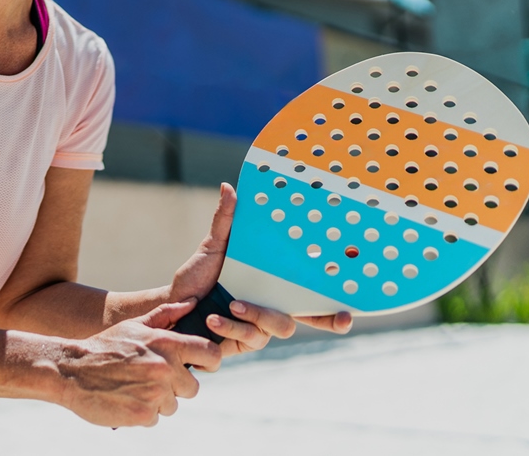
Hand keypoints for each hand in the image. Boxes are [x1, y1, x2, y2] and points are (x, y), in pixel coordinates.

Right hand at [56, 300, 220, 427]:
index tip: (199, 366)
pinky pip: (155, 418)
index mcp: (166, 344)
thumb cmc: (105, 345)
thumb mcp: (134, 325)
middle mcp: (165, 368)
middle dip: (175, 386)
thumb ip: (166, 315)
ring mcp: (155, 394)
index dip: (209, 362)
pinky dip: (142, 412)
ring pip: (172, 405)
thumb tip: (193, 302)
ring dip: (157, 401)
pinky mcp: (143, 414)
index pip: (211, 354)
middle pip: (192, 387)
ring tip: (133, 387)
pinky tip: (125, 398)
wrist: (71, 369)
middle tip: (150, 378)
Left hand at [171, 183, 353, 352]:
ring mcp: (259, 328)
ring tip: (234, 304)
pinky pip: (251, 338)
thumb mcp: (213, 247)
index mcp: (272, 284)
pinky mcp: (243, 342)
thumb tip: (229, 187)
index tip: (355, 304)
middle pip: (309, 316)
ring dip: (258, 315)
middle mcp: (271, 306)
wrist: (173, 304)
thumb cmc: (197, 276)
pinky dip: (233, 327)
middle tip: (340, 319)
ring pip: (281, 328)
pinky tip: (214, 318)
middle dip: (328, 319)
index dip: (336, 301)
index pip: (311, 293)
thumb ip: (225, 221)